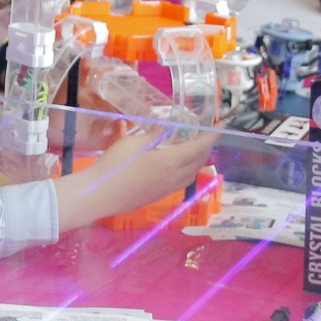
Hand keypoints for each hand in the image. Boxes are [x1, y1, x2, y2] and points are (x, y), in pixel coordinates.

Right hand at [54, 125, 216, 231]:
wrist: (99, 195)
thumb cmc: (114, 166)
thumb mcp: (133, 143)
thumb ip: (154, 134)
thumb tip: (167, 127)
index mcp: (171, 161)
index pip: (200, 147)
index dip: (213, 135)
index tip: (221, 125)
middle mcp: (174, 177)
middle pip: (200, 161)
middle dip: (207, 146)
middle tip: (206, 133)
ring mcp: (168, 189)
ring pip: (193, 173)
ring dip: (199, 160)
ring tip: (195, 147)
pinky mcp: (159, 195)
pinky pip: (183, 181)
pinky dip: (188, 170)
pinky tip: (178, 164)